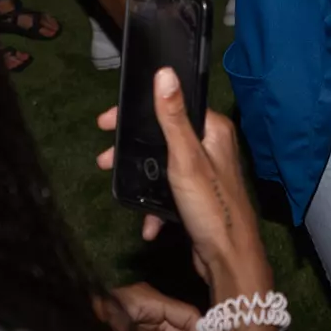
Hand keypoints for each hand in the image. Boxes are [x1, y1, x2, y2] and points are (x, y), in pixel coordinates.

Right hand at [95, 70, 272, 299]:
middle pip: (163, 137)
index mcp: (213, 131)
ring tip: (113, 183)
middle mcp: (211, 148)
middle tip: (103, 158)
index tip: (107, 122)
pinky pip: (168, 193)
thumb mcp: (186, 158)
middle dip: (132, 148)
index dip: (140, 111)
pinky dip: (154, 205)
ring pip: (162, 166)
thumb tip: (164, 72)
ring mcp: (204, 174)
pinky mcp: (197, 198)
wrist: (227, 259)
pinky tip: (147, 224)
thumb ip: (172, 117)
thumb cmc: (210, 205)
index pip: (173, 106)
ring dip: (139, 176)